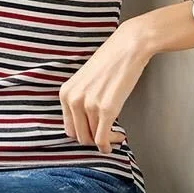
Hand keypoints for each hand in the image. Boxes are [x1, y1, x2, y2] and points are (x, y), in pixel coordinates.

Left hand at [59, 20, 152, 153]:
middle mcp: (73, 100)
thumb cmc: (110, 60)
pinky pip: (102, 139)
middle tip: (107, 135)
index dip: (84, 134)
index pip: (69, 128)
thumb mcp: (85, 81)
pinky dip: (109, 145)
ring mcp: (89, 105)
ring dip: (105, 141)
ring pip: (93, 139)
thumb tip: (86, 123)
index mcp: (66, 93)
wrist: (128, 47)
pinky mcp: (106, 109)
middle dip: (94, 140)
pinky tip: (118, 138)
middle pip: (80, 136)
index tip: (95, 133)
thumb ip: (81, 100)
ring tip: (116, 133)